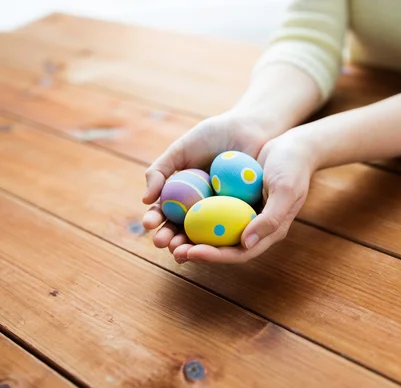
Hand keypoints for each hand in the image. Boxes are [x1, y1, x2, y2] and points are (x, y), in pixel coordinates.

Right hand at [142, 112, 270, 256]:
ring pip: (203, 236)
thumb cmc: (214, 135)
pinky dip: (219, 241)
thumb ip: (160, 170)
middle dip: (169, 239)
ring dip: (190, 246)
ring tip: (180, 251)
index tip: (149, 225)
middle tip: (163, 243)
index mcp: (183, 194)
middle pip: (181, 229)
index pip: (165, 213)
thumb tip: (145, 200)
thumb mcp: (181, 150)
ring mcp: (222, 213)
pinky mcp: (243, 215)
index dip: (156, 220)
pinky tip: (210, 246)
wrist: (249, 128)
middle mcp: (201, 207)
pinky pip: (230, 231)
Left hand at [172, 129, 317, 263]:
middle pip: (221, 246)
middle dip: (195, 250)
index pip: (239, 252)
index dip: (214, 256)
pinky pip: (208, 209)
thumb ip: (270, 219)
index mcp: (267, 231)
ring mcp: (240, 212)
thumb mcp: (285, 191)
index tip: (192, 253)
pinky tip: (173, 209)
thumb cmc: (292, 167)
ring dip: (188, 235)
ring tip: (165, 235)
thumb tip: (246, 243)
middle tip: (172, 249)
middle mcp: (251, 226)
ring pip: (211, 230)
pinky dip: (192, 212)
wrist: (292, 144)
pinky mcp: (231, 198)